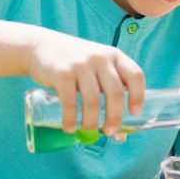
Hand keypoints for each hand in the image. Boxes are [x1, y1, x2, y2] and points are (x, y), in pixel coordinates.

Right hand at [25, 32, 145, 137]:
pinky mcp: (62, 73)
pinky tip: (69, 127)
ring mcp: (81, 65)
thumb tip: (119, 132)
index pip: (135, 75)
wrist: (41, 46)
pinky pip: (70, 101)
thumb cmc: (76, 62)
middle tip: (110, 131)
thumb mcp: (97, 66)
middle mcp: (100, 58)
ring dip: (91, 121)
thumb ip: (108, 90)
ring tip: (88, 130)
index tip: (134, 113)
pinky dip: (70, 118)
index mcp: (115, 56)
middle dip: (114, 117)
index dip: (138, 95)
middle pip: (115, 92)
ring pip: (93, 100)